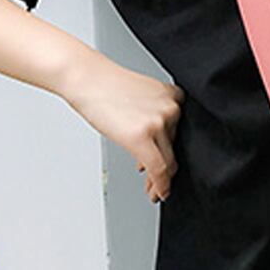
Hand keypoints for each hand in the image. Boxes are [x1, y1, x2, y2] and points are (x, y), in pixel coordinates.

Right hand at [60, 50, 185, 203]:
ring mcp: (159, 122)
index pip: (181, 133)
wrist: (87, 78)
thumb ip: (155, 120)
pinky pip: (158, 168)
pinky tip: (157, 192)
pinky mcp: (142, 135)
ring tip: (154, 190)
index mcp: (175, 97)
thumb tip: (153, 151)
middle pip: (176, 148)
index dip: (174, 153)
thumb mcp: (144, 98)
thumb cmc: (108, 86)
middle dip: (169, 170)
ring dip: (161, 180)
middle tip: (160, 185)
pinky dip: (160, 184)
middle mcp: (172, 109)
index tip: (171, 168)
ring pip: (168, 161)